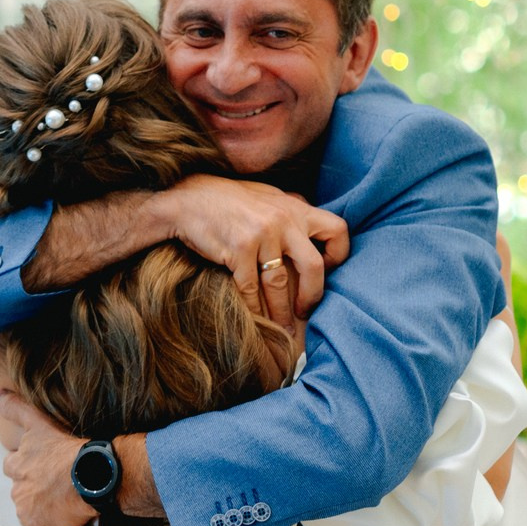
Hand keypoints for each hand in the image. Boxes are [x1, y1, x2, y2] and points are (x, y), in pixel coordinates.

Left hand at [0, 393, 94, 525]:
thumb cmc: (70, 449)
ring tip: (64, 511)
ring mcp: (29, 514)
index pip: (14, 467)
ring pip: (30, 517)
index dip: (28, 468)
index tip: (44, 469)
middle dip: (34, 492)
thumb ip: (14, 408)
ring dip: (41, 515)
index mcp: (18, 466)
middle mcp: (19, 490)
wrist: (92, 475)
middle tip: (56, 489)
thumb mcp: (39, 422)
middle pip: (21, 493)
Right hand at [156, 175, 347, 319]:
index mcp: (296, 207)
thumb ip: (291, 212)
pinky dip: (254, 308)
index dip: (338, 255)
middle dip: (312, 296)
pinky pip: (250, 288)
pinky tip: (256, 319)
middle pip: (313, 266)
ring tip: (284, 328)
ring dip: (281, 311)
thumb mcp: (267, 197)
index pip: (337, 231)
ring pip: (279, 284)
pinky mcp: (238, 249)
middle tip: (306, 311)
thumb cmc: (228, 200)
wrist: (188, 201)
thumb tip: (313, 227)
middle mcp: (283, 220)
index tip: (325, 271)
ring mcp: (261, 235)